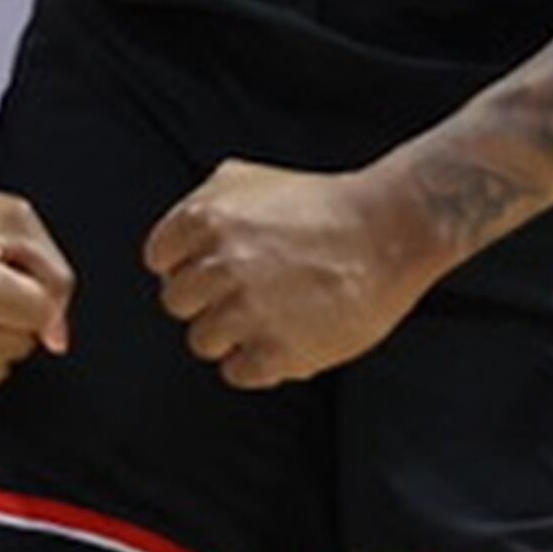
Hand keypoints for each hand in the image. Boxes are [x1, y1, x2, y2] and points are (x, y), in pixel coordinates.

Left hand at [145, 158, 440, 387]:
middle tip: (249, 289)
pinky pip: (238, 373)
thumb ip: (205, 202)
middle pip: (177, 303)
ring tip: (271, 313)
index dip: (188, 263)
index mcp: (207, 219)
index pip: (159, 259)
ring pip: (203, 341)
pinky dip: (259, 362)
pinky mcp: (277, 351)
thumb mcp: (253, 178)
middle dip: (208, 298)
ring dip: (232, 332)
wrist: (393, 230)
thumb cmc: (327, 204)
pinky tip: (286, 335)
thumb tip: (176, 240)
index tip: (217, 265)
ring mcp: (247, 311)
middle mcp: (220, 265)